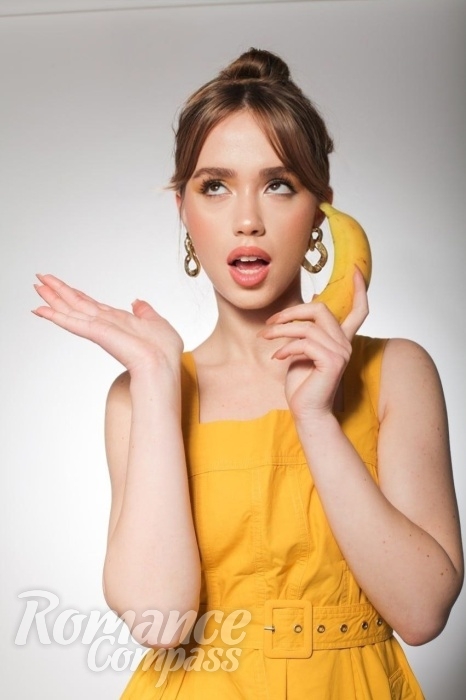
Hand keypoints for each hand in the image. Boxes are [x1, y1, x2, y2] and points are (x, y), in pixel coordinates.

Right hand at [33, 274, 182, 375]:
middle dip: (58, 292)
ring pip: (71, 309)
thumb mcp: (157, 323)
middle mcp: (105, 323)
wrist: (163, 365)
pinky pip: (73, 323)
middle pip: (76, 304)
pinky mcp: (98, 334)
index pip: (91, 305)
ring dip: (53, 298)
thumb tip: (137, 302)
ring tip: (36, 287)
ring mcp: (100, 329)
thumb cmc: (163, 352)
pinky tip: (41, 310)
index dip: (75, 295)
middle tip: (38, 279)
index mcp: (118, 321)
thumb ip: (145, 312)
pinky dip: (56, 316)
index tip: (60, 286)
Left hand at [259, 268, 367, 421]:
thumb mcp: (301, 351)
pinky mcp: (333, 362)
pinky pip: (305, 343)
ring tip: (266, 339)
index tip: (357, 271)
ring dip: (281, 331)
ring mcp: (341, 353)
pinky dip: (287, 348)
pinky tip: (277, 357)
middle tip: (271, 322)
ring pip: (308, 327)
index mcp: (341, 340)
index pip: (360, 311)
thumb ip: (306, 330)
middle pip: (321, 310)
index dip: (360, 290)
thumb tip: (311, 302)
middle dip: (292, 311)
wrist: (306, 412)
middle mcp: (345, 344)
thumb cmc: (301, 384)